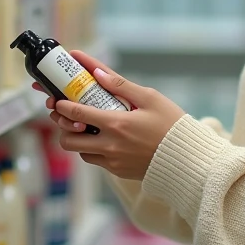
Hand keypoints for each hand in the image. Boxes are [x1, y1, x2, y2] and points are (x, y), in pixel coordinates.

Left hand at [31, 50, 186, 180]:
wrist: (187, 159)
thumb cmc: (171, 125)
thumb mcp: (150, 98)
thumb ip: (120, 85)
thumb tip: (97, 73)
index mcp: (116, 123)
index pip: (76, 113)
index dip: (62, 105)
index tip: (57, 98)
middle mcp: (110, 145)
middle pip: (68, 139)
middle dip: (63, 127)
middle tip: (69, 116)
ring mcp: (113, 161)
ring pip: (80, 152)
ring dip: (79, 139)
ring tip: (89, 126)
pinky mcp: (118, 171)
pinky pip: (97, 161)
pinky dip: (95, 149)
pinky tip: (107, 138)